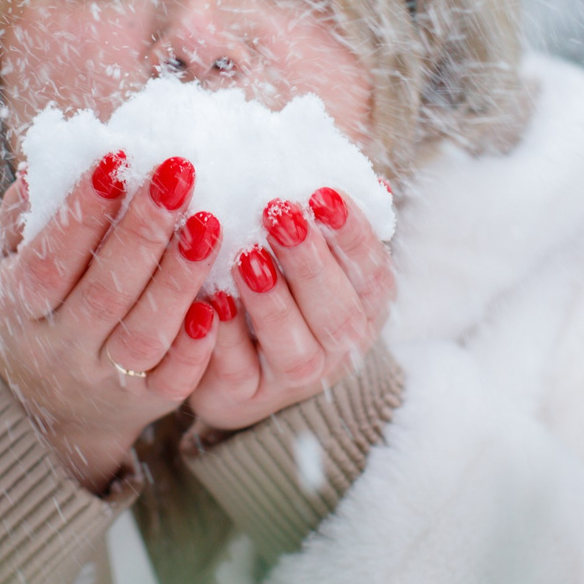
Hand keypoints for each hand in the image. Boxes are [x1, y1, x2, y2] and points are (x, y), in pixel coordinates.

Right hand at [0, 151, 225, 489]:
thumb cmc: (34, 309)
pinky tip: (219, 299)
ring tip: (210, 225)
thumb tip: (46, 162)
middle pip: (103, 294)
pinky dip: (197, 345)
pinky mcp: (147, 403)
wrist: (55, 407)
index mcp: (16, 308)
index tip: (117, 159)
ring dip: (179, 278)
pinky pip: (175, 379)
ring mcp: (104, 381)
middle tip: (180, 173)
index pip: (47, 260)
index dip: (81, 212)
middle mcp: (58, 350)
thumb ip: (22, 217)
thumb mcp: (5, 265)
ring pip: (143, 336)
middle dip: (143, 230)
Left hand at [189, 187, 393, 434]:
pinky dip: (223, 339)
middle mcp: (339, 348)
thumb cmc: (277, 276)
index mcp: (363, 304)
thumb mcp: (308, 245)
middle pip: (338, 315)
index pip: (372, 272)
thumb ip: (325, 217)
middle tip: (279, 215)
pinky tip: (208, 302)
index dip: (351, 234)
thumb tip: (375, 184)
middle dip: (310, 263)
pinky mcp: (243, 399)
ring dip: (272, 303)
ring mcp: (292, 380)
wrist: (232, 353)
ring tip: (244, 257)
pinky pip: (236, 374)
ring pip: (295, 352)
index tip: (322, 194)